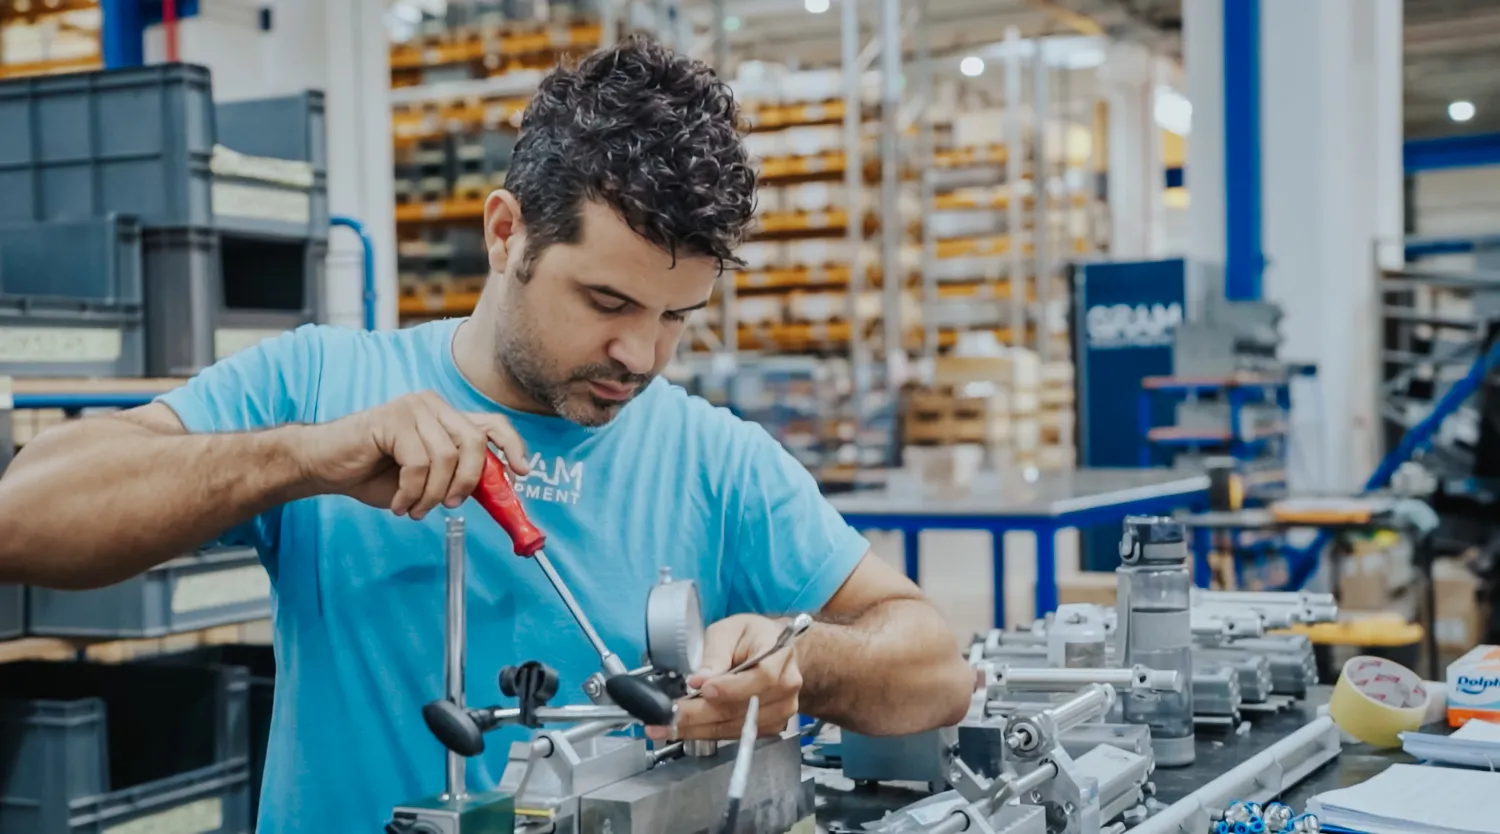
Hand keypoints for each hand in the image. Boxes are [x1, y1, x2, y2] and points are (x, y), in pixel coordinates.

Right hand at [292, 391, 529, 518]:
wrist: (324, 465)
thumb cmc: (373, 473)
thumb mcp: (426, 478)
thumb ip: (457, 475)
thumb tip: (496, 489)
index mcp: (445, 417)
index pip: (492, 424)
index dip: (513, 446)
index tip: (523, 472)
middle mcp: (433, 406)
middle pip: (474, 443)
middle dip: (467, 483)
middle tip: (450, 505)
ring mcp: (413, 408)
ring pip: (446, 458)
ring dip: (432, 495)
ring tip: (414, 508)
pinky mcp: (392, 418)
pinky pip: (419, 463)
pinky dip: (412, 492)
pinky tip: (400, 503)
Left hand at [647, 614, 802, 741]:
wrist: (774, 651)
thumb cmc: (751, 637)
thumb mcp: (729, 631)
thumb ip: (715, 653)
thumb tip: (698, 680)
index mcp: (780, 656)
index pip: (761, 676)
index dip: (731, 687)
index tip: (702, 688)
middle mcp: (786, 687)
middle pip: (744, 708)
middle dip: (702, 713)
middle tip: (671, 714)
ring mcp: (781, 711)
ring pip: (736, 727)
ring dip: (699, 728)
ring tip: (668, 725)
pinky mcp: (769, 727)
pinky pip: (736, 734)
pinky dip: (708, 733)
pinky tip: (685, 729)